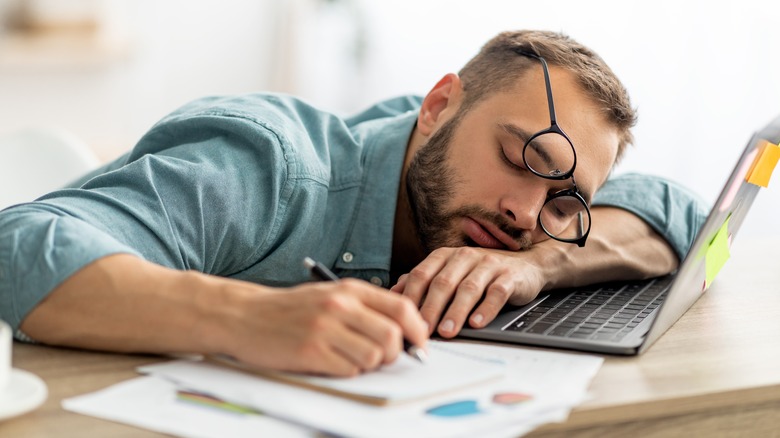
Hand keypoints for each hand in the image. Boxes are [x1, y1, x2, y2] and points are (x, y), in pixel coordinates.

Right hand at [221, 278, 427, 376]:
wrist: (245, 315)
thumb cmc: (291, 309)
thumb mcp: (330, 295)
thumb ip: (365, 308)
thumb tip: (404, 331)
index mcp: (349, 289)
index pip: (401, 308)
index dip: (418, 330)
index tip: (419, 344)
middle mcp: (340, 306)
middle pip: (392, 337)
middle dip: (393, 354)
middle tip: (381, 357)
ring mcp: (325, 329)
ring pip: (373, 358)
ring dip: (367, 365)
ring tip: (348, 357)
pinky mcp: (311, 352)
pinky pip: (349, 371)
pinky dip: (346, 372)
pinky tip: (329, 361)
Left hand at [391, 246, 548, 337]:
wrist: (527, 265)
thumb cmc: (481, 274)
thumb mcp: (451, 273)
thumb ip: (424, 281)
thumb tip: (394, 293)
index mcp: (446, 256)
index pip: (422, 274)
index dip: (412, 298)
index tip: (404, 320)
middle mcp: (465, 257)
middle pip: (443, 282)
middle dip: (431, 308)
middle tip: (423, 331)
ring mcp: (488, 264)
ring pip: (468, 288)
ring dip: (456, 311)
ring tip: (448, 331)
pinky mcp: (510, 276)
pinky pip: (496, 292)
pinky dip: (486, 308)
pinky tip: (477, 322)